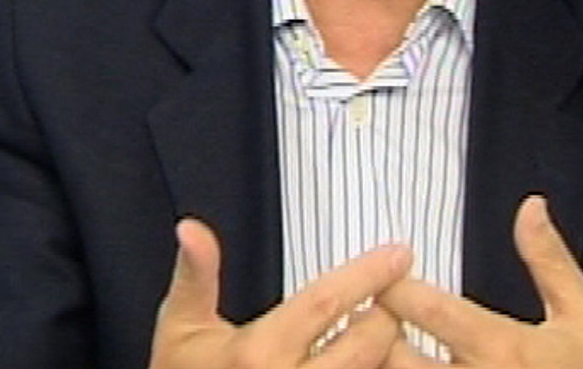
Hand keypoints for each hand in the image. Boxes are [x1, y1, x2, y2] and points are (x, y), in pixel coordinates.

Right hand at [151, 217, 412, 368]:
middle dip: (386, 317)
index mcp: (256, 353)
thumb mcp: (182, 324)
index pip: (326, 303)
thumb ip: (197, 273)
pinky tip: (371, 361)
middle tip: (394, 298)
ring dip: (386, 355)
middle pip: (365, 346)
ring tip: (385, 333)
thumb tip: (190, 226)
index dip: (368, 274)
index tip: (400, 253)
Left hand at [379, 196, 582, 367]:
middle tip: (360, 315)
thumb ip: (548, 261)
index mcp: (501, 349)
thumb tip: (530, 205)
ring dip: (377, 365)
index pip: (426, 310)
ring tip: (365, 349)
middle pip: (392, 356)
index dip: (392, 287)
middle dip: (371, 332)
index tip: (379, 273)